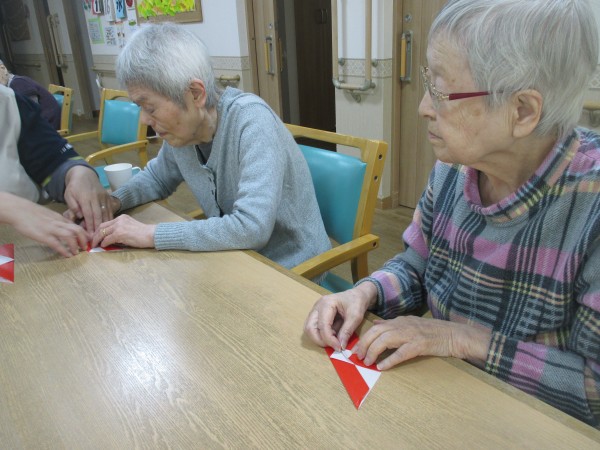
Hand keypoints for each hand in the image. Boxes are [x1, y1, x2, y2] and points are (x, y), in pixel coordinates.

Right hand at [1, 193, 87, 256]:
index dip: (84, 233)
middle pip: (77, 230)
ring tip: (78, 252)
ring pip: (70, 236)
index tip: (88, 240)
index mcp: (59, 218)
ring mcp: (51, 229)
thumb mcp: (48, 215)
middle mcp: (58, 223)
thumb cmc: (31, 213)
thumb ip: (57, 221)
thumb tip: (64, 228)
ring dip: (76, 245)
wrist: (18, 210)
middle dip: (84, 239)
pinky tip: (67, 255)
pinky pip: (57, 244)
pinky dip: (64, 250)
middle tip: (86, 247)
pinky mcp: (43, 235)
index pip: (76, 225)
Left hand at [63, 165, 115, 231]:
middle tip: (97, 238)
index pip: (88, 214)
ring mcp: (103, 197)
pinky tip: (109, 226)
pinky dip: (110, 218)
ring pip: (106, 212)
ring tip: (104, 234)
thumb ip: (72, 205)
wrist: (84, 174)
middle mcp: (96, 198)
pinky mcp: (108, 197)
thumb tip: (79, 215)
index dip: (90, 225)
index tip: (90, 235)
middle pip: (98, 215)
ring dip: (105, 224)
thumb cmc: (74, 187)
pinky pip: (110, 209)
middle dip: (98, 227)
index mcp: (85, 198)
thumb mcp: (68, 195)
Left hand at [91, 214, 155, 248]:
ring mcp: (119, 226)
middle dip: (95, 234)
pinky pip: (107, 239)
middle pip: (101, 226)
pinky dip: (104, 243)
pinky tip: (103, 246)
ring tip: (94, 245)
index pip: (106, 223)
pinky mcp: (120, 233)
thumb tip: (109, 239)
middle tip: (92, 241)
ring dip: (97, 239)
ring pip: (102, 232)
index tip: (95, 236)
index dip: (99, 230)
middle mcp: (119, 220)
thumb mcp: (130, 228)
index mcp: (121, 217)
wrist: (151, 235)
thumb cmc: (143, 234)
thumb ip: (120, 230)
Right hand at [304, 282, 376, 350]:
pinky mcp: (316, 315)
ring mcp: (315, 310)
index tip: (339, 348)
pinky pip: (314, 328)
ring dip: (320, 338)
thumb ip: (347, 331)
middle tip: (334, 346)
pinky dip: (321, 335)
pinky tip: (333, 335)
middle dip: (320, 340)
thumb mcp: (356, 316)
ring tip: (334, 340)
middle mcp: (317, 306)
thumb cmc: (356, 303)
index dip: (329, 339)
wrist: (356, 295)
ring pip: (309, 329)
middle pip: (309, 328)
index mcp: (326, 303)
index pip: (322, 325)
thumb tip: (340, 346)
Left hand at [354, 316, 491, 369]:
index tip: (355, 349)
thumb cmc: (432, 331)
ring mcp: (411, 335)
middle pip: (376, 333)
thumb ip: (392, 323)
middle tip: (358, 357)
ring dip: (373, 352)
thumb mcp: (410, 322)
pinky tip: (381, 367)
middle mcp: (402, 325)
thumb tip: (376, 323)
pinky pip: (400, 353)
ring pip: (385, 341)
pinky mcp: (419, 345)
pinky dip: (389, 360)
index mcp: (399, 321)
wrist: (454, 334)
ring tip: (367, 362)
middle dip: (364, 345)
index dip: (363, 338)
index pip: (376, 327)